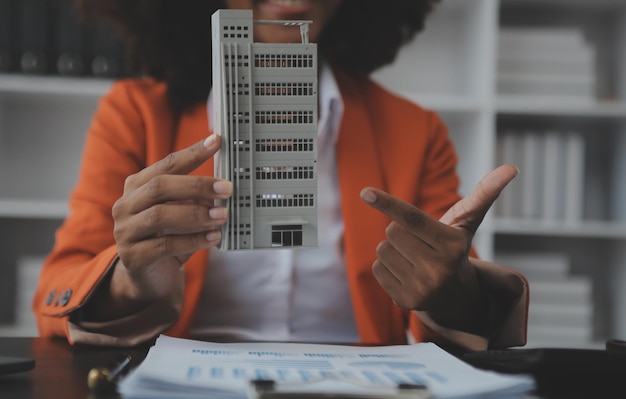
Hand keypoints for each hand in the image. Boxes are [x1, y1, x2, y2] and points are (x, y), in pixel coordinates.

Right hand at [111, 134, 231, 301]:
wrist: (150, 278)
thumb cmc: (168, 238)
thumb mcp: (181, 214)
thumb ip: (194, 199)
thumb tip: (221, 188)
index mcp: (137, 186)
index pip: (166, 164)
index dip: (192, 153)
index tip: (216, 141)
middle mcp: (126, 205)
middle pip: (160, 186)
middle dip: (197, 185)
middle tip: (227, 188)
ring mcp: (125, 231)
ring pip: (160, 216)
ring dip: (196, 214)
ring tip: (223, 215)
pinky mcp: (132, 257)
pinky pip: (164, 246)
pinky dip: (193, 240)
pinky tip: (213, 238)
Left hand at [360, 164, 517, 331]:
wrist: (454, 294)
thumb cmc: (455, 247)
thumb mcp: (467, 222)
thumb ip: (485, 194)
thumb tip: (511, 168)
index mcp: (452, 245)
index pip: (413, 218)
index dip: (388, 203)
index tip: (365, 192)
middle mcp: (438, 269)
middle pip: (392, 231)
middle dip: (401, 231)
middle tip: (420, 243)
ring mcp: (421, 288)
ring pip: (382, 250)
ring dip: (392, 248)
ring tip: (414, 257)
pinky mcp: (404, 301)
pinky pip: (377, 269)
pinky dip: (387, 267)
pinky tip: (406, 273)